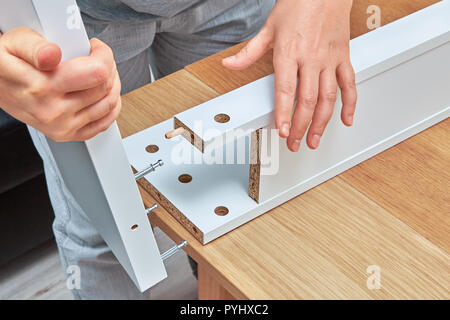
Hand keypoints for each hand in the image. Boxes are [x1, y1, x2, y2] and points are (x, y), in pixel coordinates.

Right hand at [0, 27, 120, 141]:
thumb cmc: (6, 63)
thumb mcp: (15, 43)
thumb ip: (36, 47)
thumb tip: (52, 54)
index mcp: (42, 87)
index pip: (97, 73)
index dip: (103, 55)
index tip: (94, 47)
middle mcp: (53, 111)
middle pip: (105, 88)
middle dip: (108, 67)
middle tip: (98, 58)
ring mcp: (61, 126)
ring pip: (109, 105)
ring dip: (112, 85)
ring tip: (100, 73)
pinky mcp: (67, 134)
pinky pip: (103, 124)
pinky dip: (110, 108)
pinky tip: (103, 95)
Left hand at [223, 0, 356, 151]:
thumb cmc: (299, 3)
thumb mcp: (269, 27)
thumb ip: (249, 52)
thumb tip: (229, 64)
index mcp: (289, 52)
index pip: (285, 90)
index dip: (284, 113)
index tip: (281, 131)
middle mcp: (311, 58)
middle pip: (307, 100)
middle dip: (300, 126)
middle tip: (294, 143)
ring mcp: (329, 59)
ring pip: (328, 97)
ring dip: (322, 122)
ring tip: (313, 139)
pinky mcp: (343, 57)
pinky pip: (349, 84)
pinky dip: (350, 104)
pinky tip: (345, 120)